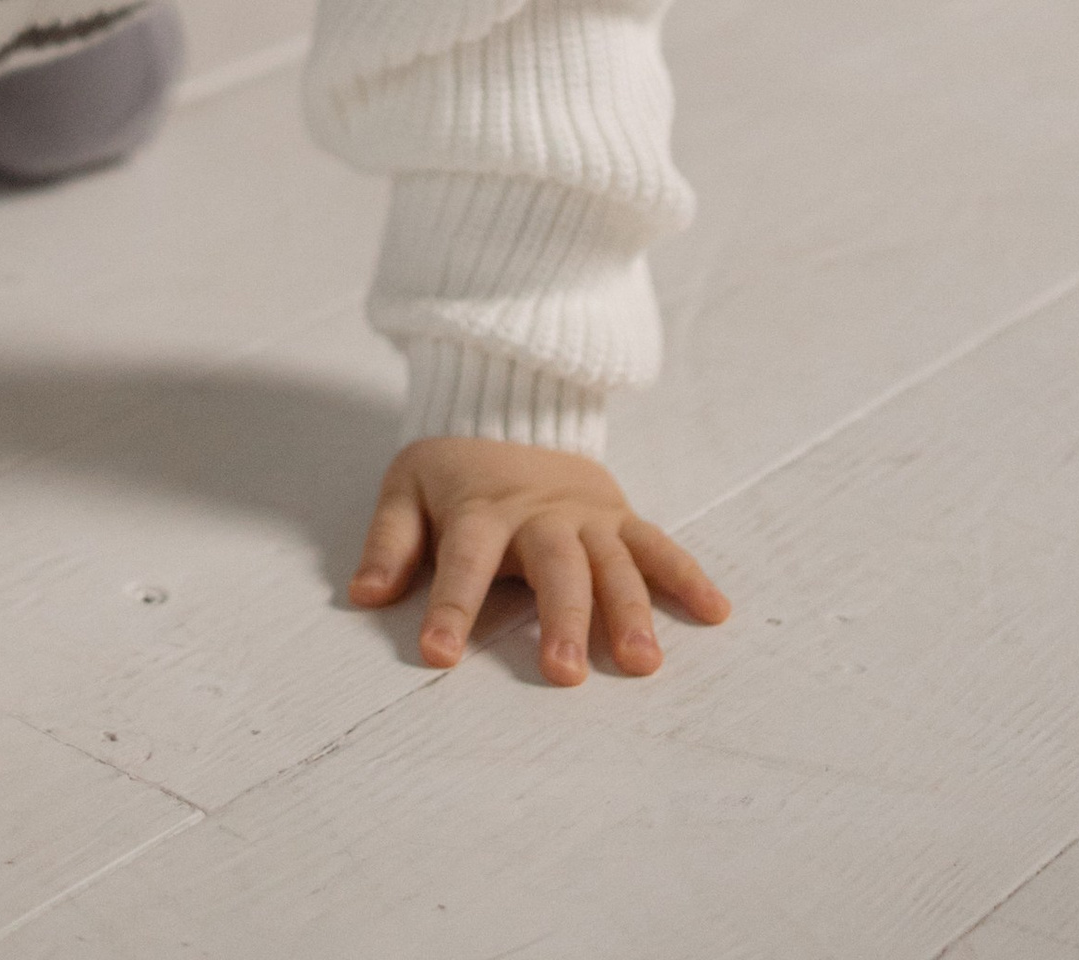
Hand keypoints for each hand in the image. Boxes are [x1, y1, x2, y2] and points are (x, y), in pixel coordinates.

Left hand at [350, 436, 728, 686]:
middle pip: (553, 566)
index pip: (463, 561)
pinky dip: (687, 574)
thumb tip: (363, 596)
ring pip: (612, 562)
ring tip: (641, 661)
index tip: (438, 654)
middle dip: (560, 618)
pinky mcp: (619, 517)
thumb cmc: (453, 469)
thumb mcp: (406, 489)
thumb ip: (388, 542)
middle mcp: (539, 514)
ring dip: (630, 610)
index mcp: (481, 510)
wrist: (509, 405)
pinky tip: (715, 611)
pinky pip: (658, 544)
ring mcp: (586, 515)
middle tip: (563, 673)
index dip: (450, 606)